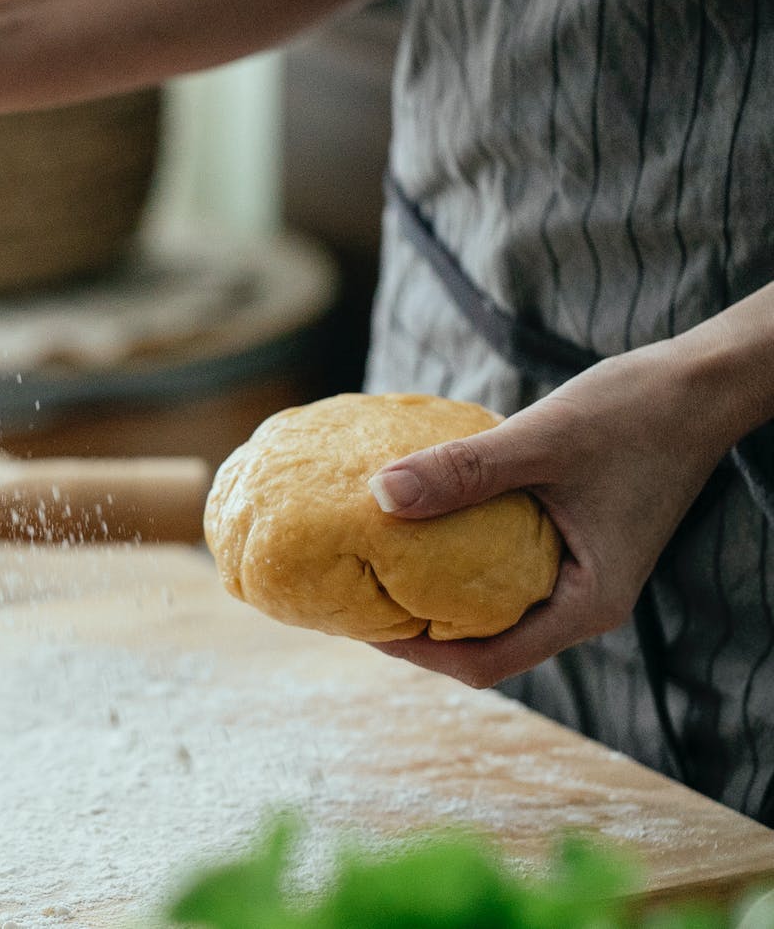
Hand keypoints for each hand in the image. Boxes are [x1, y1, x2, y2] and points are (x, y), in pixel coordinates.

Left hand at [364, 343, 740, 688]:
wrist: (700, 385)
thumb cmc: (637, 411)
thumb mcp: (543, 438)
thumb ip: (465, 470)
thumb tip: (379, 495)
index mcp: (587, 603)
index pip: (487, 662)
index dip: (417, 654)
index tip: (359, 624)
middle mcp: (581, 601)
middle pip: (482, 643)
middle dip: (414, 629)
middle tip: (348, 597)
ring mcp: (575, 576)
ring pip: (490, 608)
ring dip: (432, 594)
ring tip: (368, 566)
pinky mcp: (567, 545)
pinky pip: (500, 569)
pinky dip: (456, 557)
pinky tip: (413, 526)